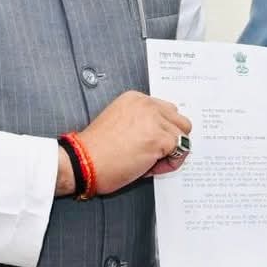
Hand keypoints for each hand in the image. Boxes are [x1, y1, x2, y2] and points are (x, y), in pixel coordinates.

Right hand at [75, 91, 191, 194]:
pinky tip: (149, 167)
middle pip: (179, 121)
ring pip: (182, 136)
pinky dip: (169, 163)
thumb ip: (142, 122)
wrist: (83, 162)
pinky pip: (180, 151)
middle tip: (152, 154)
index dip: (161, 131)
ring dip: (171, 152)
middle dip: (170, 139)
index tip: (148, 144)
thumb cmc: (96, 150)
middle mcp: (147, 104)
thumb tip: (164, 135)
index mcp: (136, 98)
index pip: (167, 112)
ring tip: (150, 162)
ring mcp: (154, 120)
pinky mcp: (159, 138)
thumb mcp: (120, 122)